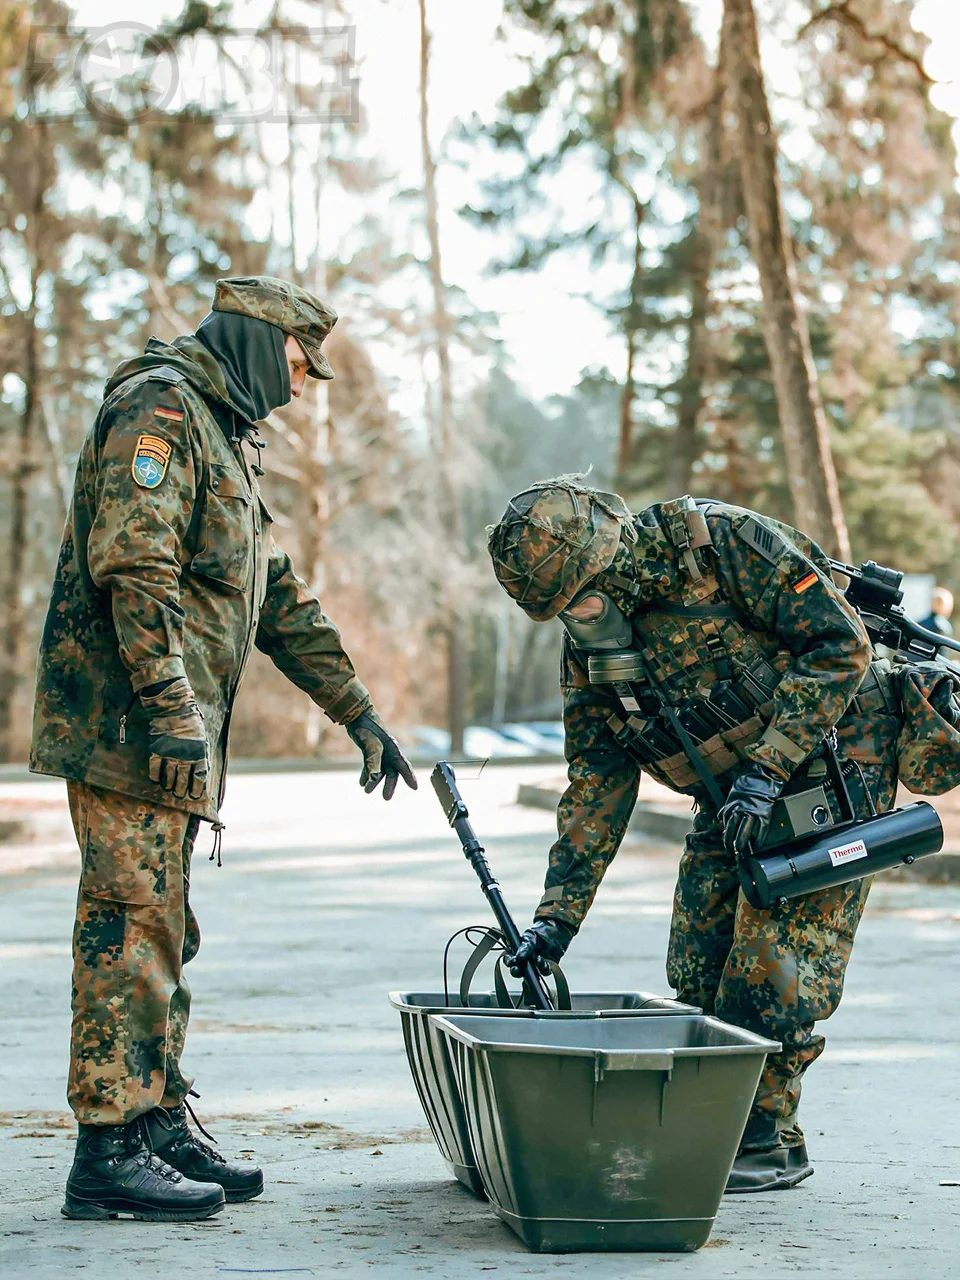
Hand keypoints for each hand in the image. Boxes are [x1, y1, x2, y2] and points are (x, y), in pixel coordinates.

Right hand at [140, 678, 208, 800]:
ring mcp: (170, 754)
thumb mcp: (202, 738)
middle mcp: (185, 756)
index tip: (194, 796)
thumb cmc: (191, 723)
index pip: (199, 778)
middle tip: (180, 795)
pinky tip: (156, 781)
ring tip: (169, 789)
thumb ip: (201, 755)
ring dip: (169, 786)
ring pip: (169, 778)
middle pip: (183, 780)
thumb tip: (201, 772)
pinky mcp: (157, 750)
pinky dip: (155, 777)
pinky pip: (155, 768)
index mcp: (199, 753)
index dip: (196, 789)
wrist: (173, 708)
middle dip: (182, 791)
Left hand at [345, 710, 416, 799]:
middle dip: (389, 785)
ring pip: (380, 769)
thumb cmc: (366, 729)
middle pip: (392, 771)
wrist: (356, 716)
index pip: (403, 766)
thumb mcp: (370, 746)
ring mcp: (379, 750)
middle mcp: (388, 751)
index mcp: (392, 749)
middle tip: (386, 798)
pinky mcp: (369, 749)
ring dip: (374, 781)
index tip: (415, 788)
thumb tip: (375, 777)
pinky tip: (361, 782)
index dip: (409, 777)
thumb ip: (373, 762)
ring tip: (367, 791)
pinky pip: (371, 765)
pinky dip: (367, 773)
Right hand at [507, 918, 574, 977]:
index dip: (509, 962)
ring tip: (537, 958)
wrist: (557, 930)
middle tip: (517, 970)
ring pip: (531, 974)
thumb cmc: (541, 931)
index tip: (511, 961)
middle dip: (517, 972)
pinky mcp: (547, 967)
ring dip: (532, 970)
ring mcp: (536, 965)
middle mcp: (526, 960)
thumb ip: (525, 947)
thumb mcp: (531, 937)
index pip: (510, 959)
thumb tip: (519, 958)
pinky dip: (544, 968)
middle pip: (519, 971)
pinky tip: (545, 962)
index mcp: (518, 952)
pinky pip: (544, 972)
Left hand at [719, 761, 782, 856]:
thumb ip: (727, 808)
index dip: (726, 836)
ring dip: (742, 844)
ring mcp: (753, 814)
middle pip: (733, 831)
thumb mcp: (732, 796)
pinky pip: (760, 831)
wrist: (762, 778)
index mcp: (732, 806)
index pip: (727, 825)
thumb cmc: (746, 785)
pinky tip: (756, 847)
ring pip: (745, 834)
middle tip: (731, 852)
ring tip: (741, 852)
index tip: (727, 843)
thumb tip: (720, 819)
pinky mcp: (764, 815)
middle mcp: (741, 811)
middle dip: (731, 844)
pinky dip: (758, 840)